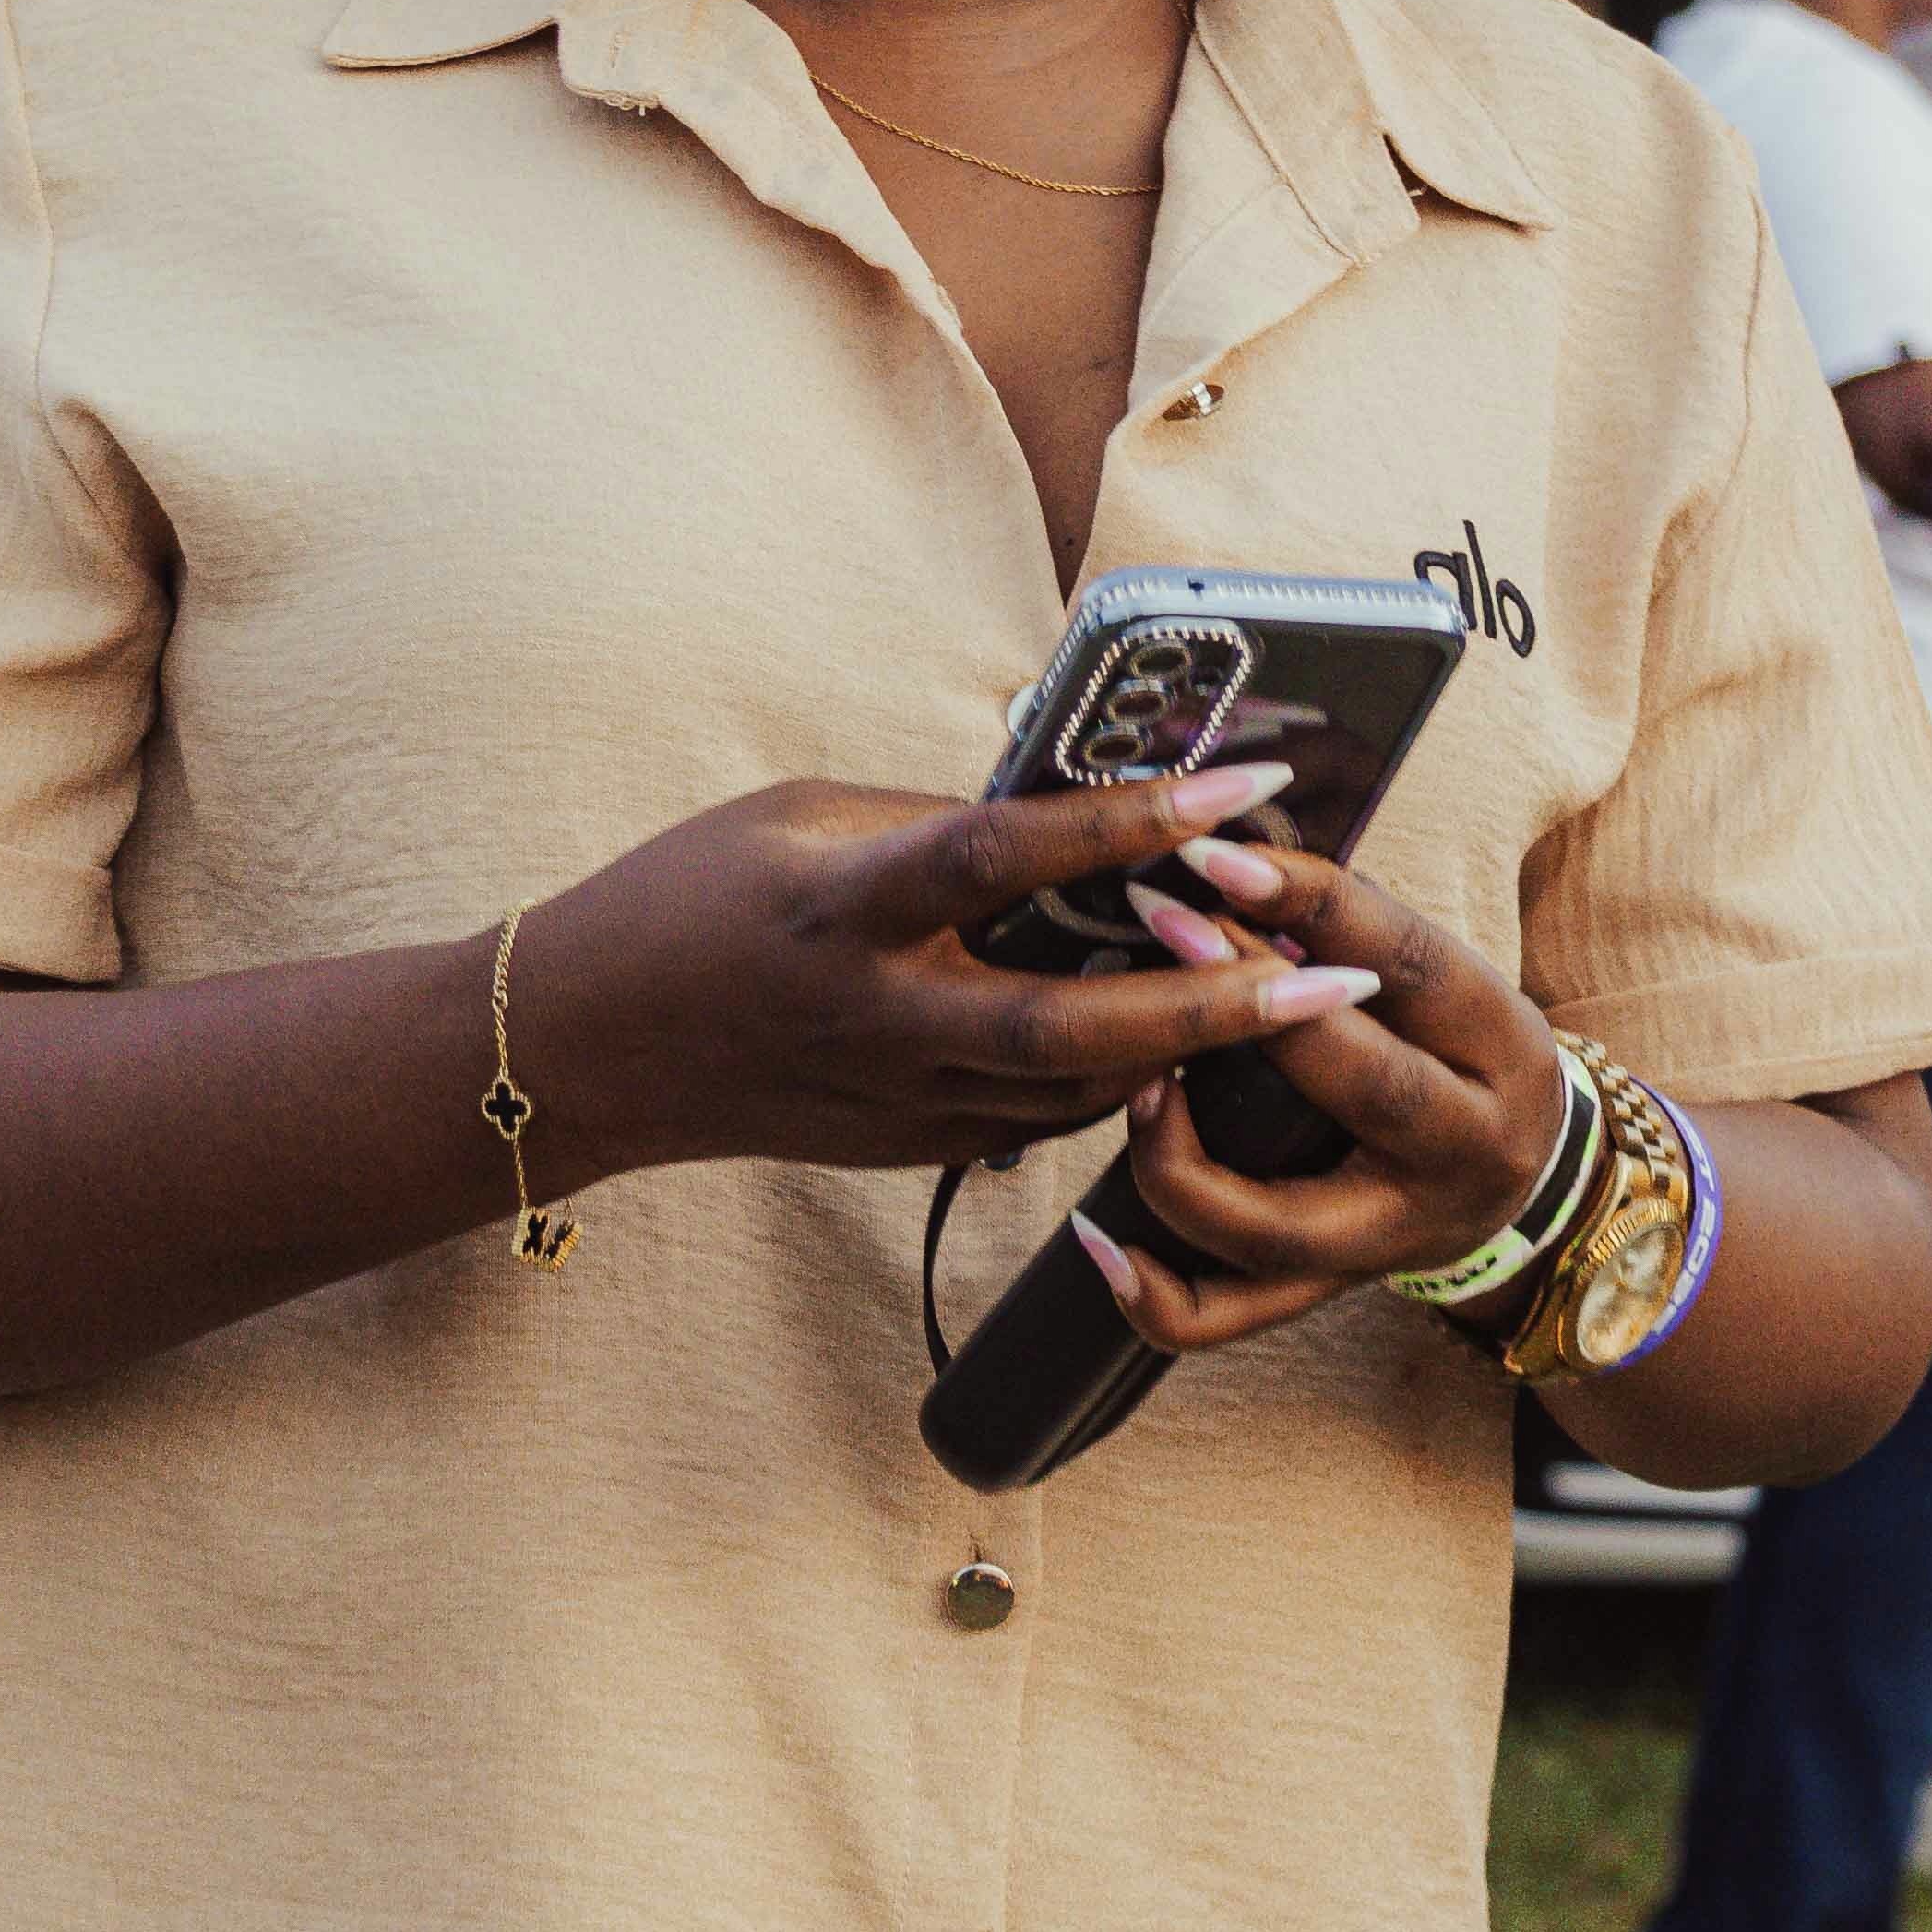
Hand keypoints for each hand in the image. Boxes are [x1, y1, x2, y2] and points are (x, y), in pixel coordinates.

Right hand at [510, 764, 1396, 1193]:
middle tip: (1339, 974)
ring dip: (1198, 1051)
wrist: (592, 1051)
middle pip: (1077, 1026)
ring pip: (1081, 1092)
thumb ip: (941, 820)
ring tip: (1311, 1001)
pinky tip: (1205, 1039)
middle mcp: (882, 1018)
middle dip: (1219, 1002)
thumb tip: (1080, 810)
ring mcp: (900, 1102)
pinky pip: (1048, 1117)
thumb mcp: (805, 815)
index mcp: (847, 907)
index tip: (1245, 782)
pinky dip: (1130, 1080)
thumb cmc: (694, 898)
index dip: (1133, 819)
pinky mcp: (914, 1149)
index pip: (1010, 854)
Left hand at [1086, 828, 1570, 1355]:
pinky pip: (1228, 1318)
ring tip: (1133, 1080)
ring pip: (1273, 1224)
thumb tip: (1220, 852)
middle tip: (1157, 926)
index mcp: (1497, 1045)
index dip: (1312, 903)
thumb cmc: (1453, 1045)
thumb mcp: (1439, 979)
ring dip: (1179, 1153)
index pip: (1408, 962)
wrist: (1522, 1179)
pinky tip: (1095, 1237)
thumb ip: (1348, 930)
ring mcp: (1392, 1237)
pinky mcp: (1332, 1290)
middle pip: (1361, 1087)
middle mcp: (1461, 1150)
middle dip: (1247, 1004)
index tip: (1213, 853)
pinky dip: (1153, 1290)